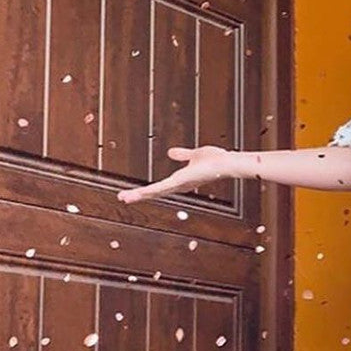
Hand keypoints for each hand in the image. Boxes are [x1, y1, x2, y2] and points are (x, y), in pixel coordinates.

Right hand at [117, 146, 234, 203]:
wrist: (227, 164)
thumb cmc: (216, 161)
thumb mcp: (194, 155)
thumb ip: (182, 155)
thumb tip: (171, 152)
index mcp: (181, 180)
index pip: (160, 187)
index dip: (147, 190)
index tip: (133, 193)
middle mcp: (179, 186)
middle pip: (155, 192)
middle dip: (138, 195)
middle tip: (123, 198)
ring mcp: (180, 185)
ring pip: (155, 192)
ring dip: (139, 195)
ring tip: (124, 198)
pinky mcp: (180, 182)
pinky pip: (161, 187)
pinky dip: (149, 191)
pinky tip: (139, 193)